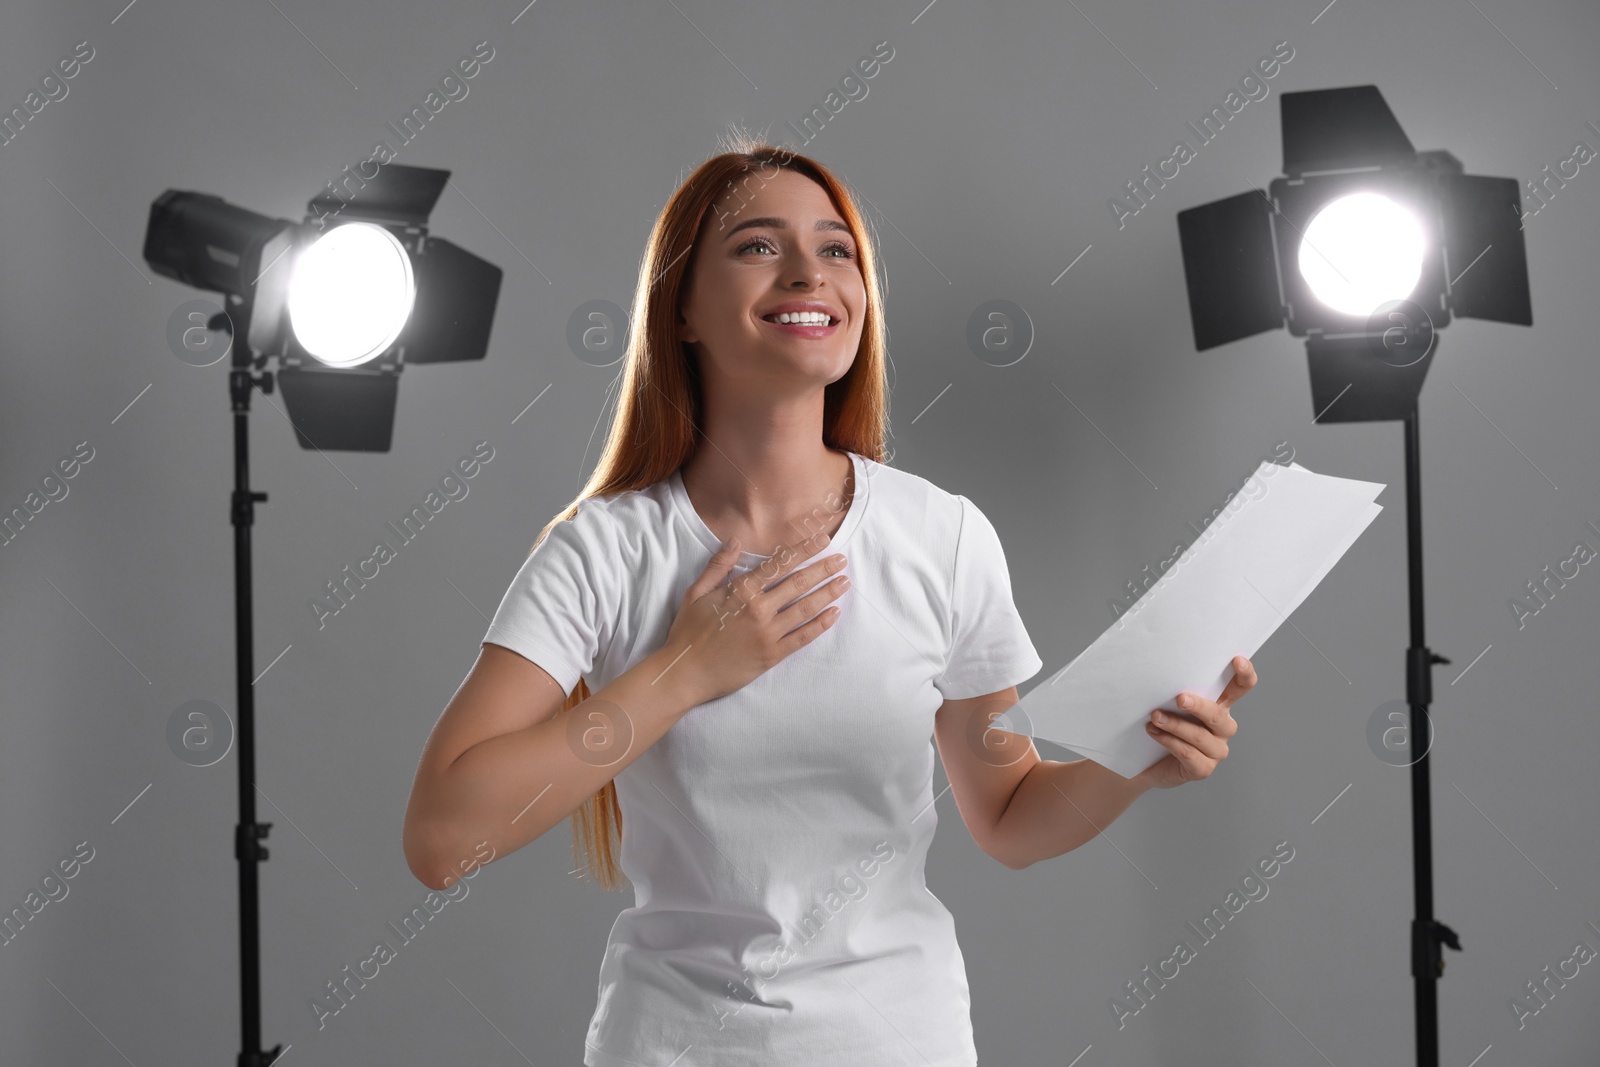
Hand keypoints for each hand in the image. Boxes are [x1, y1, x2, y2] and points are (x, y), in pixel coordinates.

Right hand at [660, 530, 850, 704]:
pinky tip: (834, 613)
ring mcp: (767, 633)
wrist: (685, 673)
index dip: (804, 550)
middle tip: (842, 560)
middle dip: (824, 569)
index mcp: (741, 591)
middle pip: (799, 584)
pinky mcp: (772, 655)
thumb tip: (735, 540)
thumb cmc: (688, 632)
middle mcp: (759, 609)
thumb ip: (718, 565)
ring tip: (844, 582)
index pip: (779, 564)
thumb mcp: (696, 592)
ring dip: (828, 593)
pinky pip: (803, 637)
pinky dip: (821, 625)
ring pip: (806, 609)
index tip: (822, 541)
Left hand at [1134, 656, 1256, 789]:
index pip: (1241, 688)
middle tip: (1180, 698)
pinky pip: (1189, 754)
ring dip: (1175, 725)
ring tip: (1155, 717)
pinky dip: (1170, 742)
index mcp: (1220, 706)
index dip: (1245, 675)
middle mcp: (1222, 728)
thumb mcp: (1169, 703)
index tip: (1237, 660)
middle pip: (1218, 715)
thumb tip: (1163, 672)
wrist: (1145, 760)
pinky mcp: (1203, 769)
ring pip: (1200, 736)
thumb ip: (1175, 690)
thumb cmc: (1161, 724)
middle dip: (1199, 706)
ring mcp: (1215, 750)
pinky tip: (1154, 732)